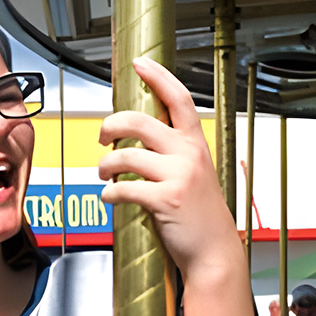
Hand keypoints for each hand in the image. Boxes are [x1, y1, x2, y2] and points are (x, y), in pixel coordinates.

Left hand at [96, 57, 238, 280]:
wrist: (213, 251)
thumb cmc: (199, 215)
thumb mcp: (195, 174)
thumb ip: (173, 154)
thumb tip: (138, 140)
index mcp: (195, 144)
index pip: (178, 99)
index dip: (158, 77)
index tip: (141, 63)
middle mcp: (188, 155)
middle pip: (139, 121)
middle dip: (111, 125)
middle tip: (102, 136)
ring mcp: (178, 176)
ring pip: (125, 156)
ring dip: (105, 165)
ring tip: (104, 174)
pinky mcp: (165, 200)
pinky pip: (124, 188)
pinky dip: (109, 193)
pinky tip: (110, 196)